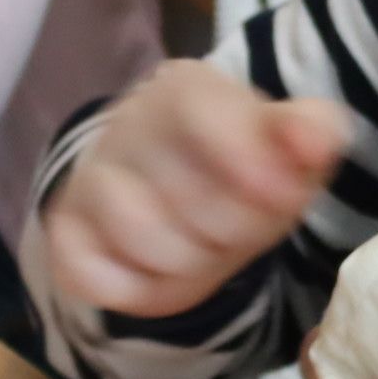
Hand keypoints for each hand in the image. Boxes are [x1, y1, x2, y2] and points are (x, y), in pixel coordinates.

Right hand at [43, 59, 351, 317]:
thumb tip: (312, 142)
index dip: (243, 158)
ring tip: (198, 248)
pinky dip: (132, 288)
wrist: (173, 192)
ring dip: (185, 261)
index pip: (199, 109)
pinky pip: (91, 272)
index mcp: (183, 90)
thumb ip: (311, 134)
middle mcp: (125, 125)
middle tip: (236, 227)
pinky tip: (151, 272)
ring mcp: (88, 176)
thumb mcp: (288, 149)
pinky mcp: (65, 229)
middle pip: (185, 192)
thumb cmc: (242, 168)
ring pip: (138, 235)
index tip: (280, 197)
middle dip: (229, 229)